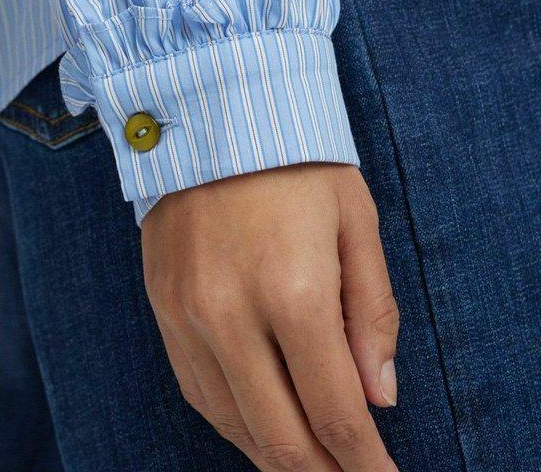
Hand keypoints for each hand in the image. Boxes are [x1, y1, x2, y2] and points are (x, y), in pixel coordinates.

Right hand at [141, 163, 398, 471]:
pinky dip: (234, 424)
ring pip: (233, 425)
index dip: (366, 464)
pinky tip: (262, 428)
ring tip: (315, 464)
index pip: (335, 414)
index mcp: (294, 292)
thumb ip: (372, 312)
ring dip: (278, 458)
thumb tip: (379, 397)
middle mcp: (231, 315)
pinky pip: (196, 390)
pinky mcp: (161, 305)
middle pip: (281, 440)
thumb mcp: (356, 220)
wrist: (211, 106)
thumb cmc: (297, 159)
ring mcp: (187, 314)